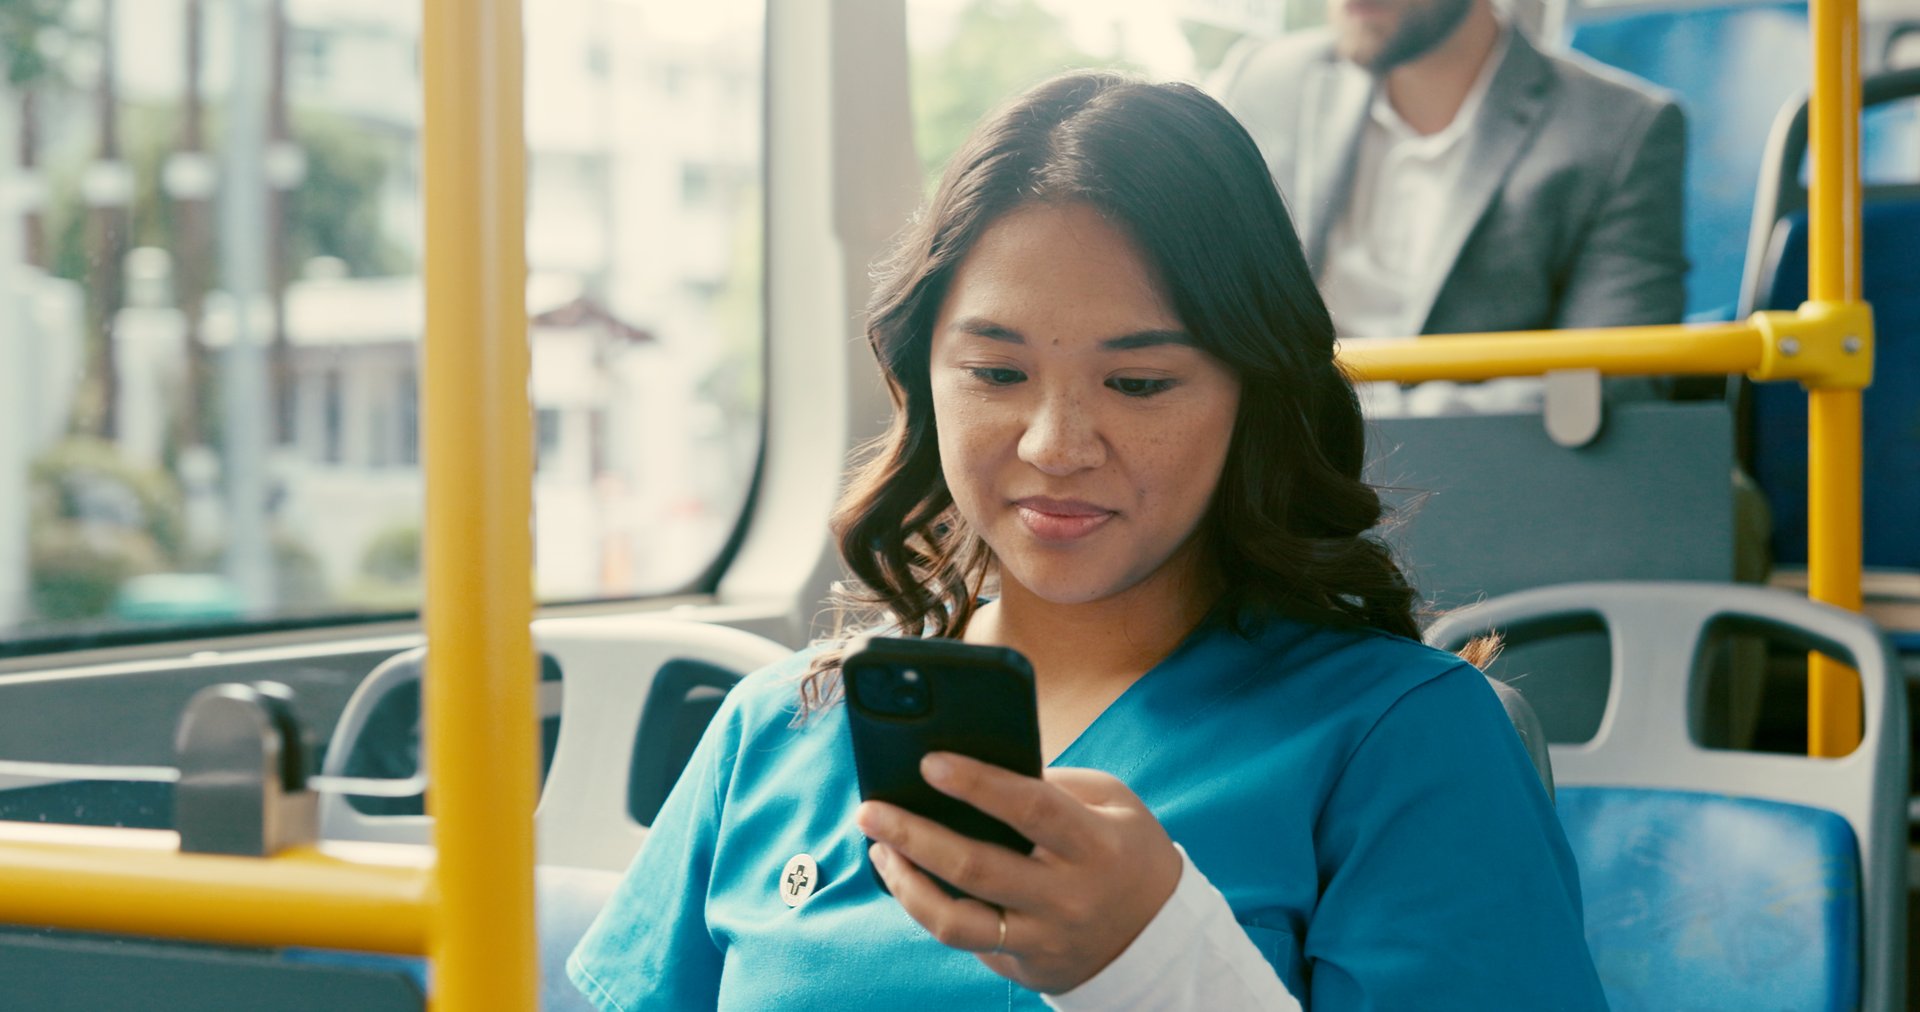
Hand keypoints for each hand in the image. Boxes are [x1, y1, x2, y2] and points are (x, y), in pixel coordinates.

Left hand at [853, 751, 1182, 993]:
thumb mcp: (1113, 804)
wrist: (1158, 939)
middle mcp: (1066, 896)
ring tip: (877, 850)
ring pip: (955, 920)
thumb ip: (1055, 783)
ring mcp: (1042, 937)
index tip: (929, 761)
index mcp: (1094, 844)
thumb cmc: (1127, 852)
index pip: (1029, 808)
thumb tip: (978, 769)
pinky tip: (904, 878)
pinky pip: (962, 938)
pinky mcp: (1022, 964)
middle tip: (870, 809)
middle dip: (913, 834)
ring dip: (905, 883)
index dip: (977, 783)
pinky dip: (925, 907)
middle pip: (975, 867)